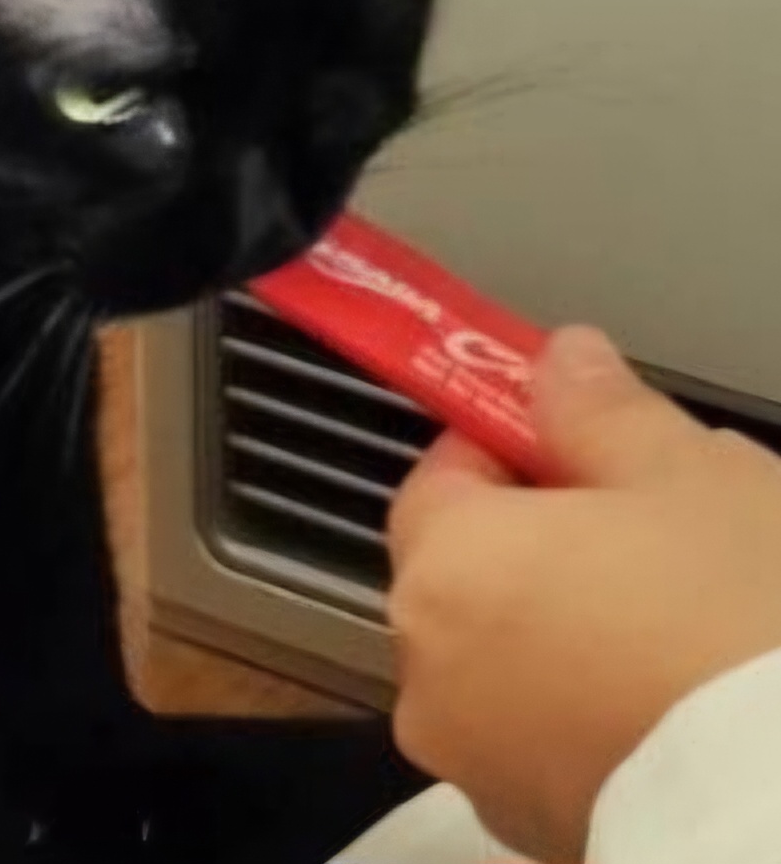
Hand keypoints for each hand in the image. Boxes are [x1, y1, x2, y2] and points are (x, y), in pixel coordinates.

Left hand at [387, 325, 780, 862]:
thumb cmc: (741, 625)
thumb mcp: (692, 477)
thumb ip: (603, 411)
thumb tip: (559, 358)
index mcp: (443, 571)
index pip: (444, 477)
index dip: (514, 450)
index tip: (590, 450)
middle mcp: (432, 677)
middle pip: (473, 576)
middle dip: (548, 546)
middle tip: (661, 537)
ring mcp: (483, 772)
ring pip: (513, 665)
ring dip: (573, 636)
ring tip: (690, 624)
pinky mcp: (544, 841)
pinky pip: (553, 746)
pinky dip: (598, 718)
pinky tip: (685, 704)